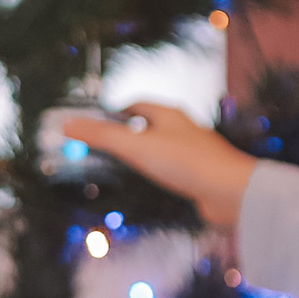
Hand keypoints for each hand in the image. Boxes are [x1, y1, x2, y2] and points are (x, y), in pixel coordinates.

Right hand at [63, 104, 260, 230]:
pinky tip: (153, 183)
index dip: (115, 111)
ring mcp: (193, 151)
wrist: (231, 192)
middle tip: (106, 144)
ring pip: (162, 147)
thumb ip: (102, 137)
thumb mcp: (136, 147)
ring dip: (143, 153)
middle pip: (149, 125)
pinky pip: (174, 168)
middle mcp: (183, 129)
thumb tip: (68, 125)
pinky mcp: (200, 174)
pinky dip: (158, 172)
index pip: (136, 105)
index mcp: (169, 114)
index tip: (98, 121)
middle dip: (128, 132)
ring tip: (124, 164)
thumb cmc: (187, 164)